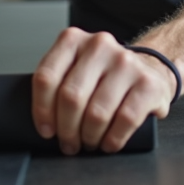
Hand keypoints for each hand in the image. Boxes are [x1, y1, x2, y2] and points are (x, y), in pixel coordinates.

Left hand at [31, 28, 175, 154]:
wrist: (149, 71)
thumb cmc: (104, 76)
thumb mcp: (75, 68)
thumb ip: (55, 82)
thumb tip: (34, 120)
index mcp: (73, 40)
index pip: (46, 77)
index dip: (42, 110)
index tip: (45, 130)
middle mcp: (99, 45)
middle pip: (71, 97)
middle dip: (66, 129)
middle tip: (68, 143)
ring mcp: (126, 62)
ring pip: (97, 112)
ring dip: (89, 137)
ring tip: (88, 143)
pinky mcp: (148, 83)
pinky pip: (125, 120)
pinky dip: (113, 140)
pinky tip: (108, 144)